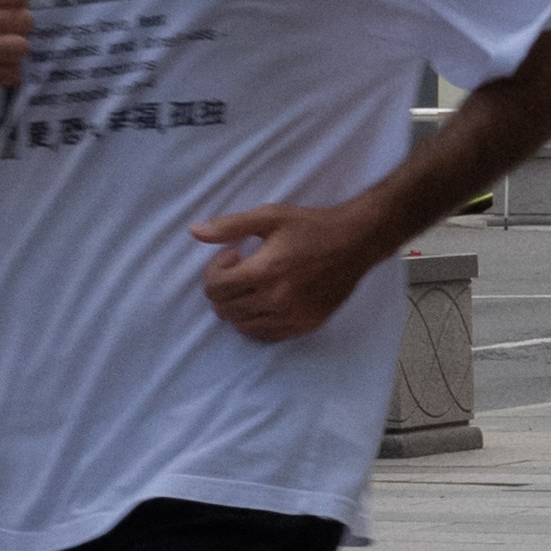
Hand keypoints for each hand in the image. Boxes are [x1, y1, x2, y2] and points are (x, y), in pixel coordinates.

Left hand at [193, 200, 377, 341]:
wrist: (356, 242)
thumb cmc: (311, 226)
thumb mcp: (270, 216)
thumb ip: (230, 226)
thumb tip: (194, 231)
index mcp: (266, 271)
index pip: (215, 288)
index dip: (215, 270)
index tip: (234, 255)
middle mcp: (277, 299)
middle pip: (225, 309)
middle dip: (223, 288)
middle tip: (241, 268)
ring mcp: (292, 316)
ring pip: (242, 325)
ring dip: (238, 306)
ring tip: (254, 284)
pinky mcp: (305, 325)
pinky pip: (265, 334)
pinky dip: (256, 320)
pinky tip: (266, 299)